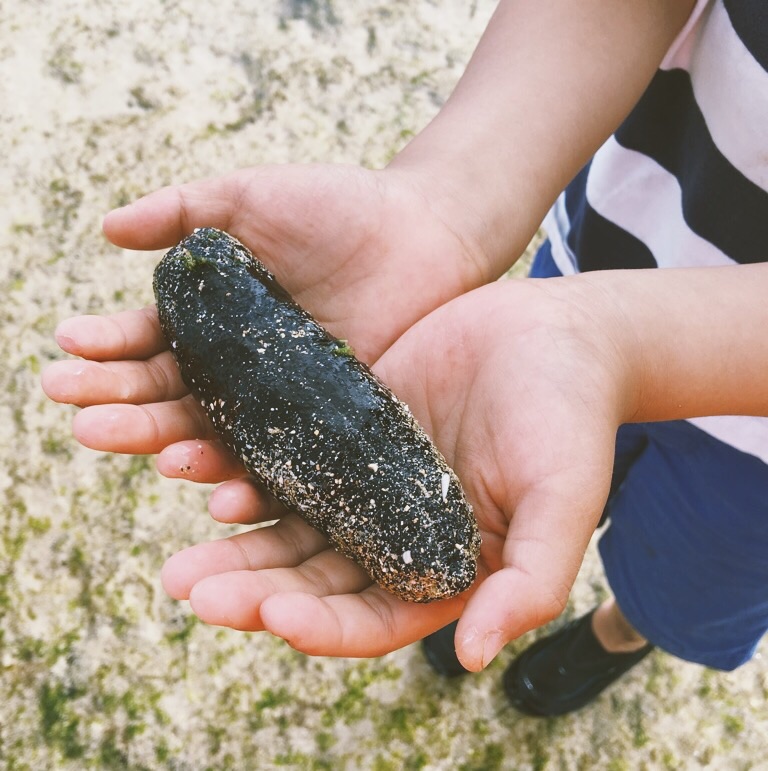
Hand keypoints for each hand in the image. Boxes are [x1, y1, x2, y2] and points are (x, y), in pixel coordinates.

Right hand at [43, 163, 496, 477]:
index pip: (148, 345)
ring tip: (146, 453)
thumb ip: (181, 210)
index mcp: (215, 322)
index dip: (106, 351)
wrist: (426, 231)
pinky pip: (286, 464)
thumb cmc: (338, 206)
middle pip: (173, 400)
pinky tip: (219, 494)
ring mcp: (285, 405)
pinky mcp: (331, 429)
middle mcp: (242, 371)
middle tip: (79, 420)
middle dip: (124, 410)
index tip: (66, 352)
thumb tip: (105, 229)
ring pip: (220, 439)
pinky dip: (251, 481)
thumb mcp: (251, 198)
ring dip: (175, 451)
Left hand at [155, 275, 627, 670]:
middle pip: (317, 580)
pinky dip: (250, 477)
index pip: (375, 617)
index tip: (274, 615)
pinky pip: (292, 462)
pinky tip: (206, 479)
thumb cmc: (570, 419)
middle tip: (191, 589)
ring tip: (180, 558)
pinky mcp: (349, 433)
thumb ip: (530, 581)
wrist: (552, 337)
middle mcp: (399, 534)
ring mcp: (369, 484)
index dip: (324, 625)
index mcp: (446, 566)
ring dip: (237, 546)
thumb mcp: (564, 501)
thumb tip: (479, 657)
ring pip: (292, 528)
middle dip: (255, 591)